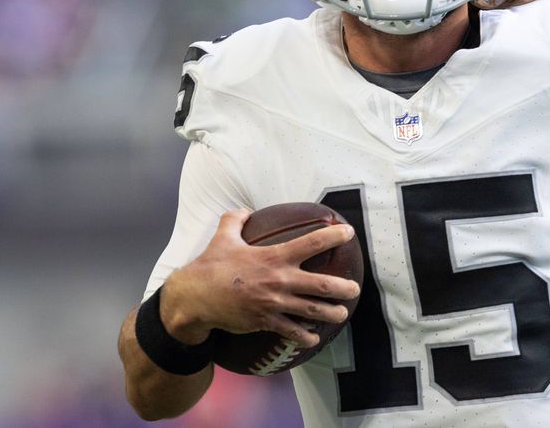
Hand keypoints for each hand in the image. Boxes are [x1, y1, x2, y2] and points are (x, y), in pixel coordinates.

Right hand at [160, 209, 361, 348]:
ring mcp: (274, 303)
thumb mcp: (222, 237)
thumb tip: (243, 210)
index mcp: (273, 256)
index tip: (348, 233)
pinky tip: (314, 338)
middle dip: (343, 288)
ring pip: (312, 310)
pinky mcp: (266, 321)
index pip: (311, 244)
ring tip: (343, 314)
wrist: (195, 298)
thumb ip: (234, 220)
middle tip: (355, 288)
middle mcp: (279, 280)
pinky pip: (291, 331)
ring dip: (331, 313)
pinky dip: (305, 336)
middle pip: (321, 285)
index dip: (333, 237)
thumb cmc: (210, 266)